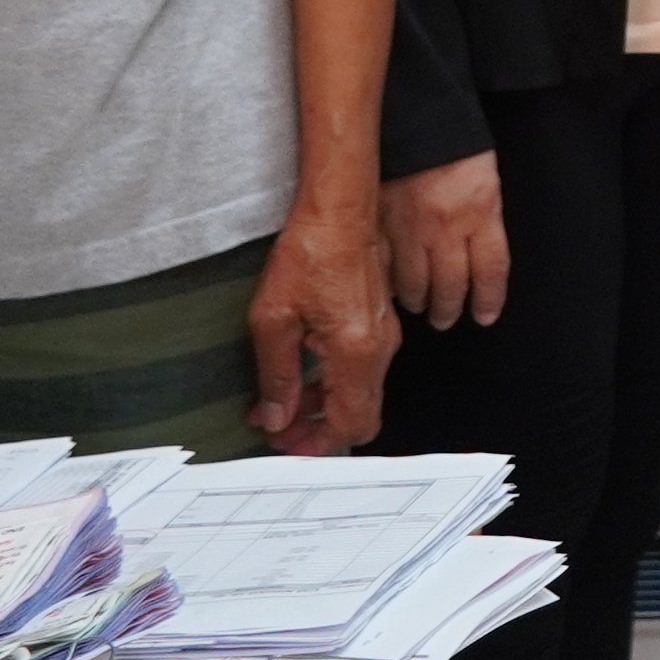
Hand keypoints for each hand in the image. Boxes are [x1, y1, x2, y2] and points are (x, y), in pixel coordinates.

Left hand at [248, 198, 399, 451]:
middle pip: (361, 415)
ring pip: (361, 393)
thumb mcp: (275, 320)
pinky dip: (335, 383)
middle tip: (283, 432)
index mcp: (356, 353)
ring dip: (326, 406)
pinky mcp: (380, 323)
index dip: (318, 443)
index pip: (350, 423)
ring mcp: (384, 336)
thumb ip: (277, 376)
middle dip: (321, 430)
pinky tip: (305, 374)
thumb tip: (278, 415)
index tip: (289, 447)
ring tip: (286, 405)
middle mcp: (379, 349)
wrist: (339, 212)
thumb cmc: (311, 252)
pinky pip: (363, 369)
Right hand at [381, 150, 509, 328]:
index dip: (488, 299)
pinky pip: (383, 265)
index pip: (491, 271)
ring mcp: (409, 227)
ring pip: (414, 283)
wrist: (413, 114)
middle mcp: (446, 226)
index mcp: (480, 211)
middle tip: (445, 318)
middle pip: (451, 285)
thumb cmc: (454, 144)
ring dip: (418, 301)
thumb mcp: (486, 179)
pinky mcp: (378, 223)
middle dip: (448, 308)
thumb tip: (478, 260)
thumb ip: (483, 220)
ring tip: (419, 306)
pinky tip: (388, 290)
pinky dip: (386, 283)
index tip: (484, 316)